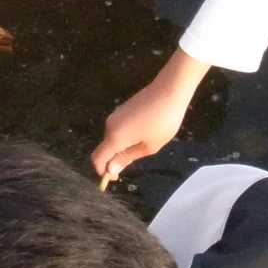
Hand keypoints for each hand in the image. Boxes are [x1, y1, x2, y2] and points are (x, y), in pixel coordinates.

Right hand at [91, 50, 207, 179]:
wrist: (170, 90)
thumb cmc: (163, 122)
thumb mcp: (149, 146)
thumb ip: (127, 158)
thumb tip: (110, 170)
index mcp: (114, 137)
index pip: (97, 159)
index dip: (102, 171)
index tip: (116, 178)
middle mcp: (109, 126)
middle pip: (104, 149)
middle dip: (113, 161)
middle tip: (133, 164)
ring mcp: (115, 115)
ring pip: (111, 139)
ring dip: (120, 149)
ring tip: (143, 147)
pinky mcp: (122, 109)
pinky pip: (117, 129)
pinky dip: (123, 138)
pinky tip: (142, 135)